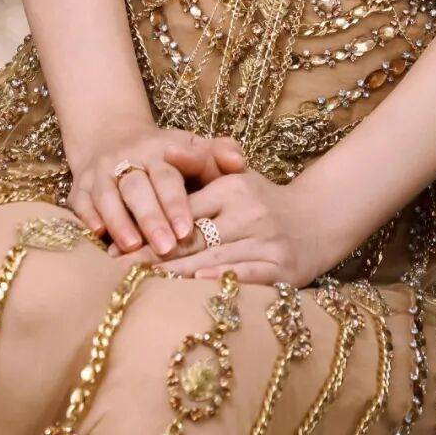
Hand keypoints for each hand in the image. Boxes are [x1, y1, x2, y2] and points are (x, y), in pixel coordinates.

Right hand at [65, 125, 245, 255]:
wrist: (112, 137)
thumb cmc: (168, 157)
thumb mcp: (195, 148)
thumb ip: (220, 154)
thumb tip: (238, 163)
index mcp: (160, 151)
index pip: (168, 177)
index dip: (175, 204)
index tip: (185, 230)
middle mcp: (129, 158)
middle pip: (138, 188)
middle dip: (150, 218)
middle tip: (165, 248)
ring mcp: (101, 171)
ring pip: (108, 195)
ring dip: (119, 221)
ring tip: (133, 248)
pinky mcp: (80, 186)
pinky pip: (80, 201)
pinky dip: (88, 217)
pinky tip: (97, 235)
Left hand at [106, 169, 336, 286]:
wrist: (320, 220)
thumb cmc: (264, 201)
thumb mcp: (235, 176)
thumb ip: (200, 165)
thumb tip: (167, 149)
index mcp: (233, 188)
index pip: (183, 211)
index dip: (149, 230)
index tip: (116, 247)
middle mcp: (250, 212)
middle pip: (193, 239)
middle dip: (154, 257)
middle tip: (119, 271)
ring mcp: (267, 241)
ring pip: (214, 258)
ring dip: (178, 274)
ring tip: (143, 285)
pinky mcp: (283, 267)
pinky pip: (248, 274)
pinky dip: (222, 278)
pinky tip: (198, 285)